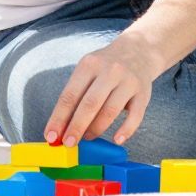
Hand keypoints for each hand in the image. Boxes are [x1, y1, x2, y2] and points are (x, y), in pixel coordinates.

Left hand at [44, 32, 158, 148]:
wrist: (137, 51)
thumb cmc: (104, 68)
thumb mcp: (87, 71)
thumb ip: (75, 96)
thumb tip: (61, 128)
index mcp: (89, 65)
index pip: (70, 95)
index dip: (59, 118)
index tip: (51, 136)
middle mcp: (109, 71)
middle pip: (90, 104)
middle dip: (76, 127)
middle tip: (68, 144)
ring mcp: (128, 81)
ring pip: (110, 111)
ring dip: (96, 129)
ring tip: (87, 138)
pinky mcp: (143, 93)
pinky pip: (135, 116)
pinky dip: (126, 130)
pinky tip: (117, 140)